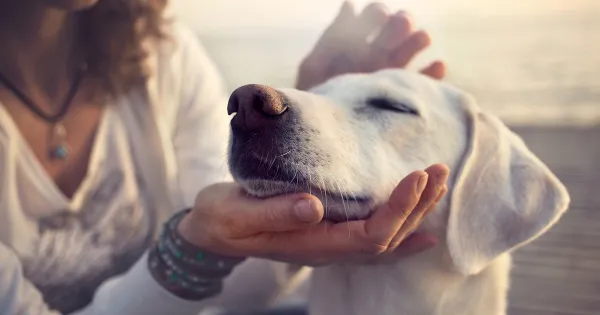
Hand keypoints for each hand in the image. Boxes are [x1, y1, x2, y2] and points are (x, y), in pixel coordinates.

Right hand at [178, 164, 449, 266]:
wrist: (212, 230)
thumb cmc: (221, 219)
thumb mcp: (236, 214)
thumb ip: (273, 213)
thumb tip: (314, 206)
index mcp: (311, 244)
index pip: (368, 235)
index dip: (397, 209)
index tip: (416, 176)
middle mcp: (328, 249)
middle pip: (387, 237)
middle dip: (417, 205)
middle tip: (438, 170)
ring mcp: (330, 244)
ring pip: (385, 238)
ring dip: (415, 212)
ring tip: (437, 183)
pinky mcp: (328, 231)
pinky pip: (374, 239)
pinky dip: (403, 232)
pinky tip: (424, 227)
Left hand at [296, 2, 445, 90]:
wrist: (323, 137)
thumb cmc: (315, 100)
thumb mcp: (316, 67)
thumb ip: (333, 37)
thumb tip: (349, 4)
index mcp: (355, 43)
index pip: (372, 18)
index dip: (377, 14)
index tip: (380, 16)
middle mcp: (376, 56)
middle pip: (395, 31)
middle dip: (401, 23)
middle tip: (402, 24)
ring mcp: (391, 75)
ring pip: (410, 51)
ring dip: (418, 41)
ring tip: (422, 38)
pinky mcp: (403, 97)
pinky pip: (423, 83)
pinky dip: (433, 74)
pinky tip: (438, 65)